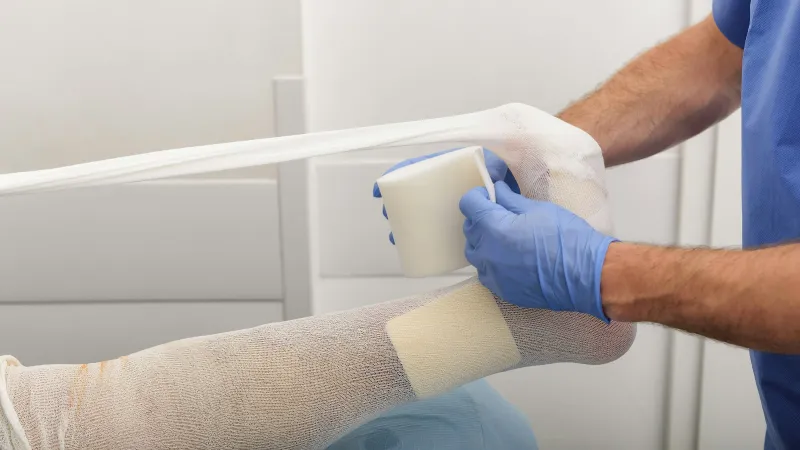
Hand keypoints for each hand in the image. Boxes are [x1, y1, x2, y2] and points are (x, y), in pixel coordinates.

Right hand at [373, 148, 518, 243]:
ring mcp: (453, 207)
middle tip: (387, 215)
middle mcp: (449, 187)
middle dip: (397, 203)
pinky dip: (422, 238)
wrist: (524, 204)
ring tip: (395, 235)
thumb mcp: (496, 169)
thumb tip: (477, 190)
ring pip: (422, 213)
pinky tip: (412, 247)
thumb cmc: (509, 181)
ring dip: (405, 222)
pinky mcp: (460, 224)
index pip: (420, 168)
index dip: (398, 176)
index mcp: (453, 168)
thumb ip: (489, 170)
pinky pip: (435, 231)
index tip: (381, 189)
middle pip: (416, 193)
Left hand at [459, 181, 616, 321]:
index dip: (479, 195)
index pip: (469, 204)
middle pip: (470, 229)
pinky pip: (486, 272)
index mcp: (494, 228)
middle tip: (501, 212)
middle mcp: (487, 253)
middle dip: (481, 217)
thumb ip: (510, 199)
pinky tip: (510, 256)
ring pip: (475, 252)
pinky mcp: (501, 290)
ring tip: (505, 235)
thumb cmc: (566, 239)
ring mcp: (492, 274)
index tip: (489, 194)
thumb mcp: (538, 209)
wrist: (586, 276)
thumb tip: (497, 191)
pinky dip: (492, 261)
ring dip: (484, 240)